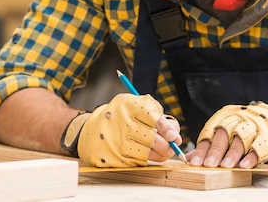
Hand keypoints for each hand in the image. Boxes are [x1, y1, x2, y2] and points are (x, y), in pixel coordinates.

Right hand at [60, 93, 181, 166]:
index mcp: (128, 105)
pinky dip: (145, 160)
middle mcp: (121, 123)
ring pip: (147, 154)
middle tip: (172, 147)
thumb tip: (175, 135)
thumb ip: (157, 115)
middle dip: (166, 145)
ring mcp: (116, 142)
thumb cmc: (121, 116)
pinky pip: (137, 162)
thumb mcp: (136, 106)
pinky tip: (147, 154)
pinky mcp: (113, 158)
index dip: (167, 129)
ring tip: (163, 152)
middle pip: (152, 139)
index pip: (153, 118)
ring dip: (159, 155)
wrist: (92, 130)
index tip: (174, 137)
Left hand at [186, 102, 267, 168]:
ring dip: (232, 154)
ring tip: (225, 166)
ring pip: (241, 139)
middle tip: (208, 165)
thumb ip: (211, 143)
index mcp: (226, 116)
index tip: (195, 162)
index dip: (202, 148)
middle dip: (215, 150)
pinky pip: (260, 147)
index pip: (210, 133)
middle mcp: (239, 118)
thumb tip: (190, 158)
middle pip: (224, 134)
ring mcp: (256, 126)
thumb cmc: (249, 129)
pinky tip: (244, 166)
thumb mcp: (229, 131)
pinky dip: (251, 157)